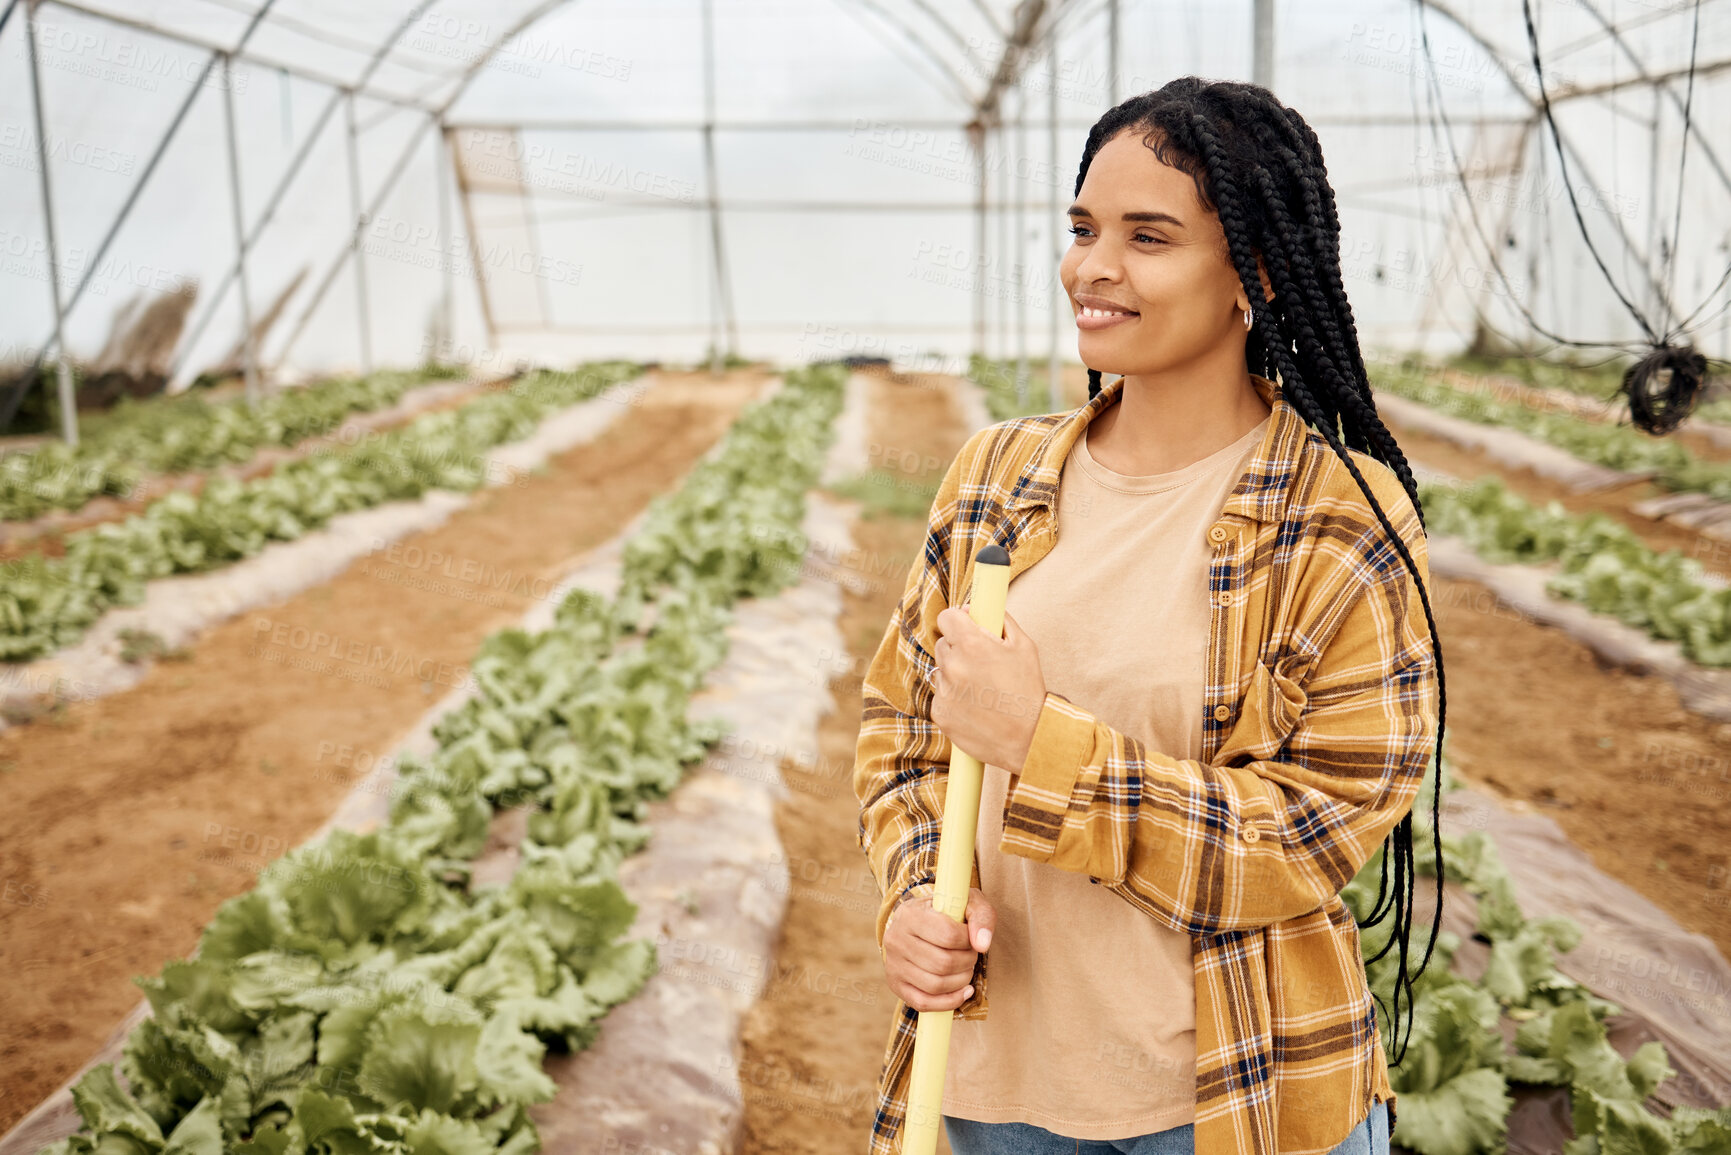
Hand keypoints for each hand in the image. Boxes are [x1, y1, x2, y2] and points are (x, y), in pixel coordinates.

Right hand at [882, 883, 995, 1011]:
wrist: (918, 921)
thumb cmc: (946, 912)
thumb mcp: (966, 903)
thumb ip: (981, 917)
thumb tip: (983, 945)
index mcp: (910, 914)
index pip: (948, 935)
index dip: (968, 941)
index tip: (971, 938)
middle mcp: (895, 939)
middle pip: (943, 963)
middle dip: (967, 962)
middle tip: (971, 954)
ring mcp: (893, 964)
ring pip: (935, 985)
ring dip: (962, 980)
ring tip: (966, 968)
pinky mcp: (895, 984)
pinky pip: (923, 1003)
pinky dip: (949, 1001)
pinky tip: (964, 991)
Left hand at [929, 603, 1044, 773]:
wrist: (1029, 738)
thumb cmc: (1029, 691)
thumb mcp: (1024, 646)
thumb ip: (1000, 622)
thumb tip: (978, 609)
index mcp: (972, 644)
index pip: (946, 618)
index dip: (957, 621)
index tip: (965, 627)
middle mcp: (953, 666)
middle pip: (943, 645)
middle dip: (959, 649)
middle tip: (982, 663)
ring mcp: (944, 691)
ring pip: (941, 672)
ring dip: (956, 675)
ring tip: (983, 690)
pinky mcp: (940, 713)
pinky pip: (941, 697)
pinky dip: (954, 699)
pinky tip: (976, 707)